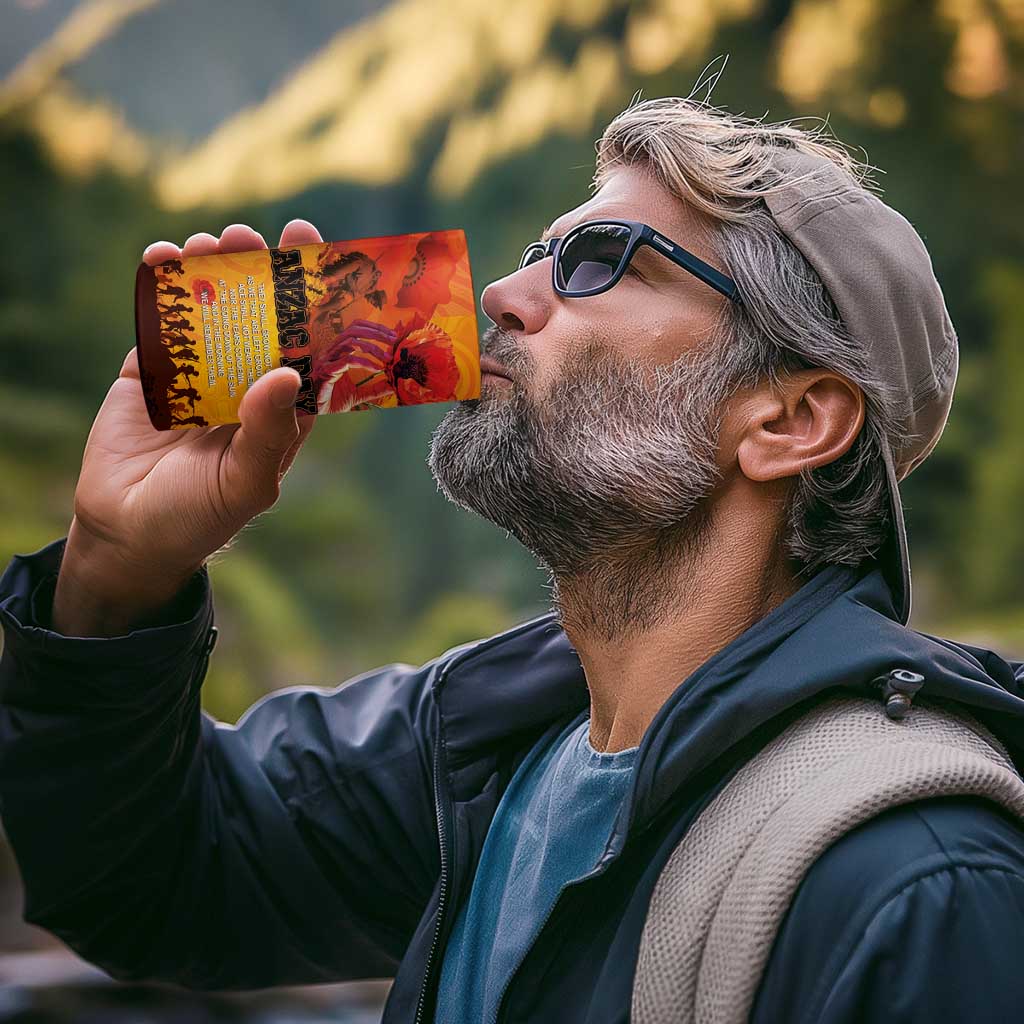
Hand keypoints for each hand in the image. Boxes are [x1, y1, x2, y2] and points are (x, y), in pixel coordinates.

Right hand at [52, 220, 322, 635]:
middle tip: (251, 236)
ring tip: (209, 242)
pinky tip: (161, 257)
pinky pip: (160, 322)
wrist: (127, 534)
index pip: (307, 347)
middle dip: (258, 273)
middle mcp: (246, 383)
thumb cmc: (200, 517)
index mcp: (283, 409)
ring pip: (212, 310)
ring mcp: (199, 373)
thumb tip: (286, 373)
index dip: (313, 303)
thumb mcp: (245, 482)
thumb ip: (267, 432)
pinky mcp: (152, 371)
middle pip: (260, 317)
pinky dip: (159, 288)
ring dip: (211, 271)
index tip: (315, 255)